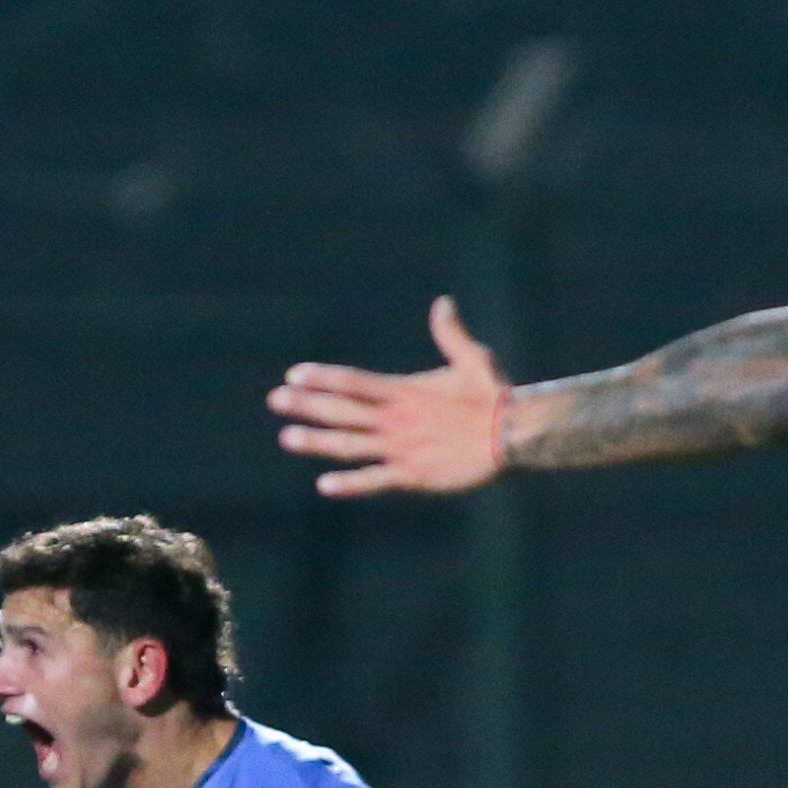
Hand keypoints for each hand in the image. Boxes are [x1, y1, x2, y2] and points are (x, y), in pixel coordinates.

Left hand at [269, 297, 510, 496]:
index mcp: (405, 392)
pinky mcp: (413, 476)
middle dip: (307, 405)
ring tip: (287, 438)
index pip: (354, 381)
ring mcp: (401, 448)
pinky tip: (324, 485)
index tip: (294, 374)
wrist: (513, 434)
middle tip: (274, 400)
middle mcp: (396, 419)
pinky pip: (375, 480)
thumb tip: (442, 302)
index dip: (323, 377)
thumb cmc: (494, 395)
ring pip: (350, 444)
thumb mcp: (473, 358)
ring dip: (317, 441)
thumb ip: (450, 334)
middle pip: (343, 411)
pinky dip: (350, 484)